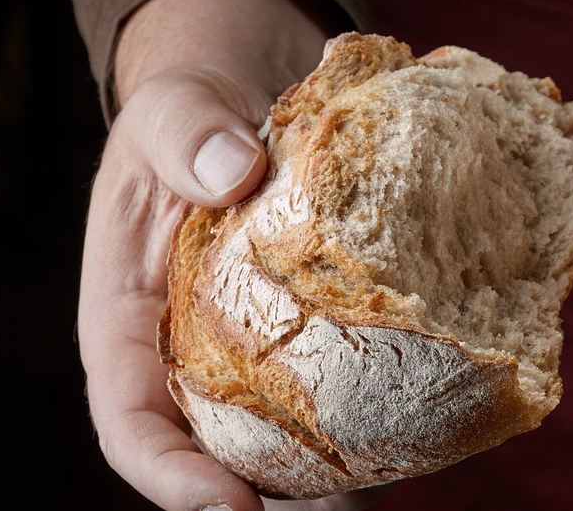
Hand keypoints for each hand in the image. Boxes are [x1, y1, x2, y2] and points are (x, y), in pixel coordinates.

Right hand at [79, 0, 386, 509]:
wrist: (246, 102)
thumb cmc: (190, 117)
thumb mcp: (170, 107)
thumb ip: (188, 132)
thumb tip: (236, 173)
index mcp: (130, 323)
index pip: (132, 422)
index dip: (171, 475)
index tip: (229, 503)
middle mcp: (194, 355)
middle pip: (221, 454)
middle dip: (274, 496)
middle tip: (339, 509)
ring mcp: (261, 352)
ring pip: (293, 438)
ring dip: (342, 473)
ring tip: (400, 475)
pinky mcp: (321, 334)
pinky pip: (350, 387)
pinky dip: (390, 409)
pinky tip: (442, 411)